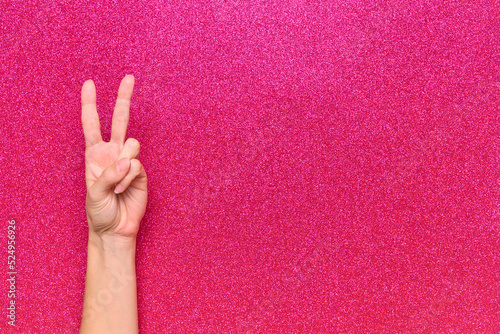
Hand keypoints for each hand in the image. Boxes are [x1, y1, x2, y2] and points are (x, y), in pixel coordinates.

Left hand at [81, 75, 146, 242]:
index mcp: (94, 154)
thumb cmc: (99, 211)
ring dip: (124, 165)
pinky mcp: (141, 172)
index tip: (90, 84)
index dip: (90, 104)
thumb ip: (109, 175)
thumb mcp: (95, 193)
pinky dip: (130, 178)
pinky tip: (125, 190)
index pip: (92, 124)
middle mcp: (112, 153)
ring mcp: (128, 161)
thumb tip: (126, 161)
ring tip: (118, 185)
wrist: (116, 228)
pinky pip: (137, 165)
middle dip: (123, 98)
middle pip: (119, 120)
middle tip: (129, 77)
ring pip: (132, 145)